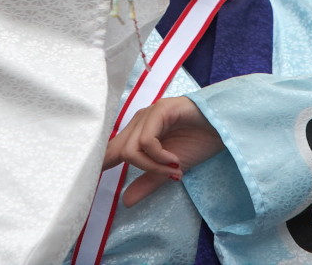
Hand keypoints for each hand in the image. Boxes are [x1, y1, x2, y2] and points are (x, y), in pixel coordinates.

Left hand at [102, 96, 225, 206]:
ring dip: (152, 165)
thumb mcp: (169, 170)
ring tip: (174, 168)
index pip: (111, 149)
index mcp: (137, 132)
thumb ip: (148, 182)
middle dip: (140, 168)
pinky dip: (159, 156)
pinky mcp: (161, 110)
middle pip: (119, 150)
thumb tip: (124, 202)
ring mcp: (149, 114)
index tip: (87, 182)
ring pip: (132, 147)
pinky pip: (147, 140)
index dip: (100, 163)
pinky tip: (175, 160)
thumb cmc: (198, 143)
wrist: (224, 127)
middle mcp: (139, 121)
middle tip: (167, 175)